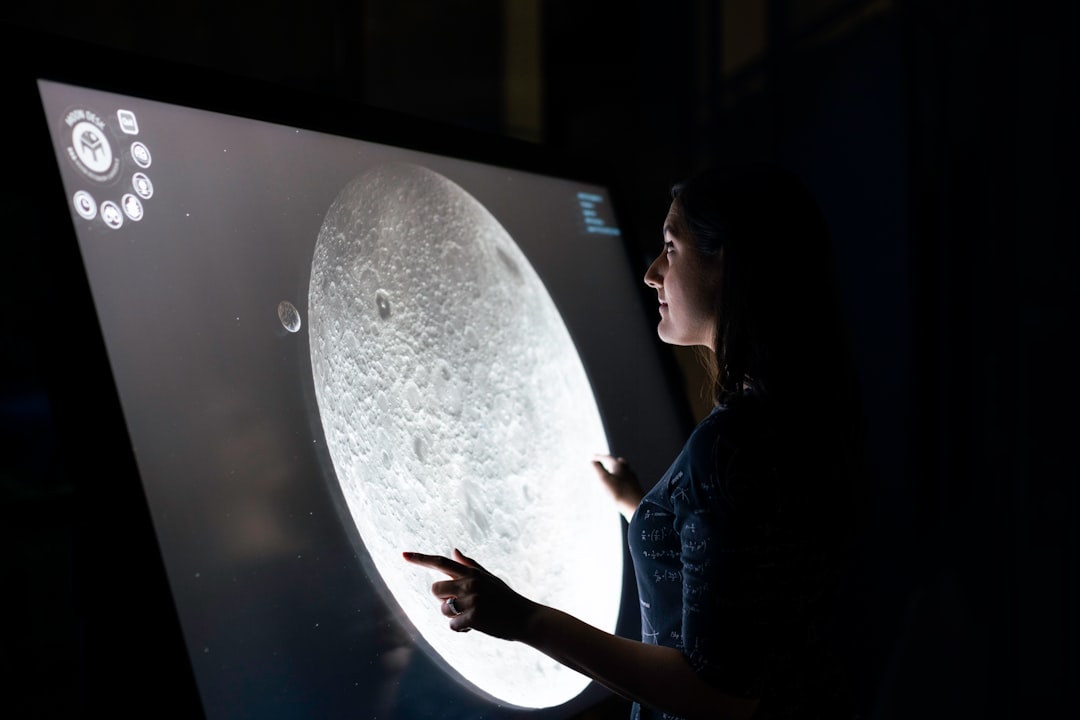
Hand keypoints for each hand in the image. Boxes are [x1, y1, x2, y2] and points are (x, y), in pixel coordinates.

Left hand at [402, 548, 537, 639]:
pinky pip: (453, 625)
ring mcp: (472, 600)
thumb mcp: (490, 578)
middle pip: (436, 589)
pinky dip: (462, 629)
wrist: (527, 619)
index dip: (420, 559)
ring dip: (454, 616)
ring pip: (443, 609)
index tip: (402, 554)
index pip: (441, 562)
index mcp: (472, 573)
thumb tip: (453, 550)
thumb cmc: (507, 599)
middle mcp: (470, 583)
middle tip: (463, 605)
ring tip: (474, 616)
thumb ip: (470, 566)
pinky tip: (477, 626)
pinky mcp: (473, 617)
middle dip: (444, 599)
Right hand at [592, 454, 643, 520]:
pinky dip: (620, 478)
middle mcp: (627, 470)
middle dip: (609, 461)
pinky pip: (626, 479)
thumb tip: (592, 461)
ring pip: (623, 470)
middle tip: (603, 461)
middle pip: (617, 462)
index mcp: (619, 466)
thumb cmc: (619, 492)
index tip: (591, 457)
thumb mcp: (603, 479)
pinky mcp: (635, 488)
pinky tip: (619, 485)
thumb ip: (597, 468)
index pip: (607, 458)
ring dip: (615, 470)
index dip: (598, 457)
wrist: (636, 506)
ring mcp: (632, 479)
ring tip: (610, 472)